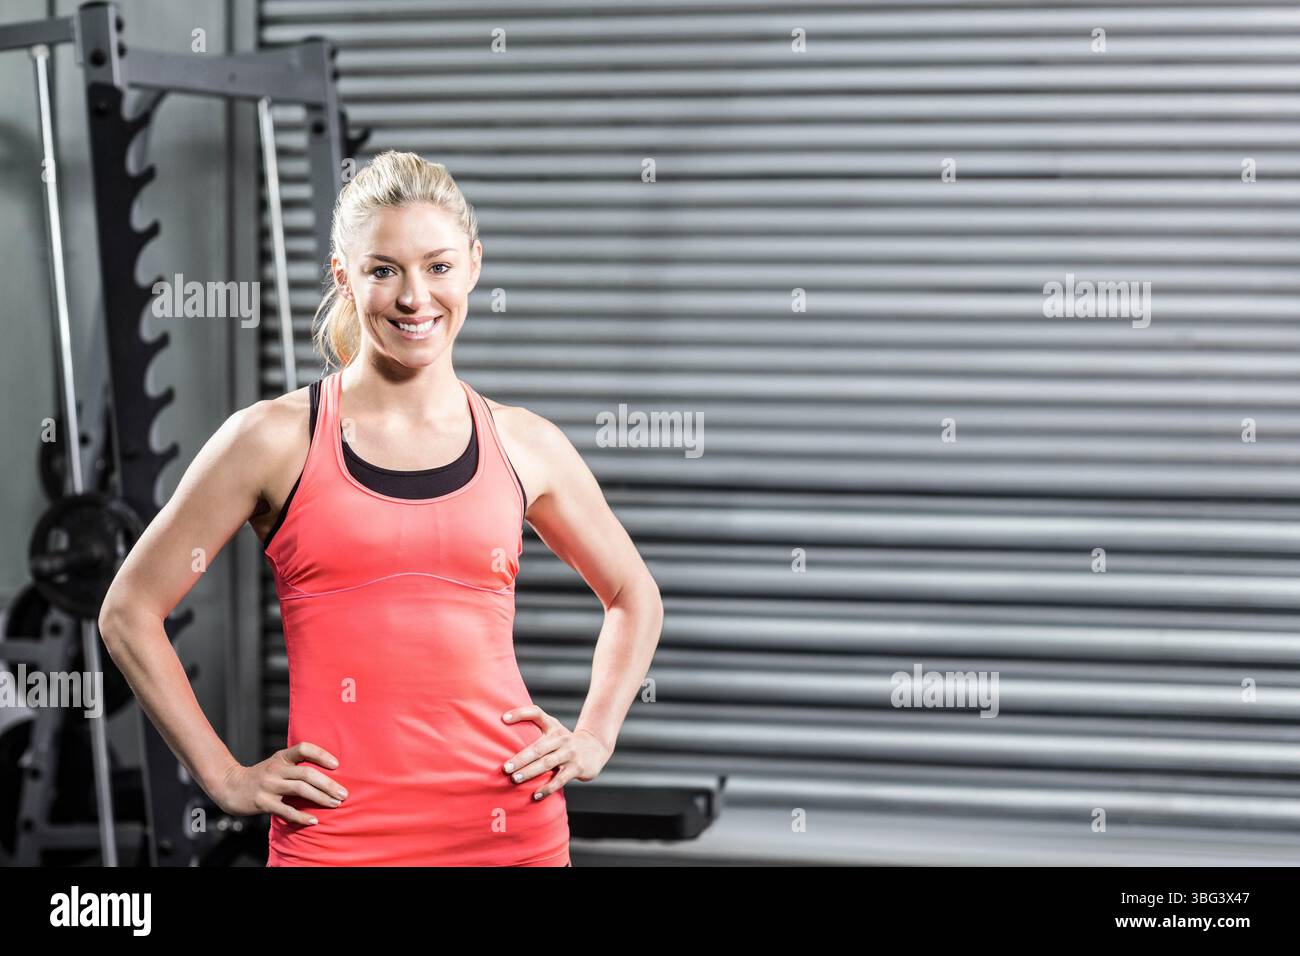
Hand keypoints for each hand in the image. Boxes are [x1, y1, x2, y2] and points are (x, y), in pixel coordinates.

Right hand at [214, 742, 346, 825]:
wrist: (230, 787)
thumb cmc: (260, 776)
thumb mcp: (276, 764)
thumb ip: (295, 766)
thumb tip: (326, 772)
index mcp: (281, 757)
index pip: (303, 748)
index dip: (321, 754)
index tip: (336, 764)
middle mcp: (275, 769)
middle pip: (307, 774)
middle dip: (328, 784)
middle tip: (343, 793)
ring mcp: (269, 786)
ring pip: (300, 789)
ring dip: (321, 797)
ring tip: (335, 804)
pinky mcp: (263, 802)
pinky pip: (286, 810)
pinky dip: (302, 816)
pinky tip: (314, 820)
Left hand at [501, 705, 609, 800]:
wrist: (594, 749)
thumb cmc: (564, 742)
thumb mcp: (553, 731)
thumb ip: (534, 730)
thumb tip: (503, 737)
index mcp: (553, 726)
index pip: (536, 714)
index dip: (520, 713)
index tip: (503, 719)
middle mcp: (561, 738)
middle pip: (538, 748)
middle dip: (520, 759)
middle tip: (505, 768)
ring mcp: (570, 753)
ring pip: (547, 763)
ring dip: (530, 772)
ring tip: (515, 779)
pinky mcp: (577, 767)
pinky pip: (560, 779)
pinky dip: (548, 788)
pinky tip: (536, 795)